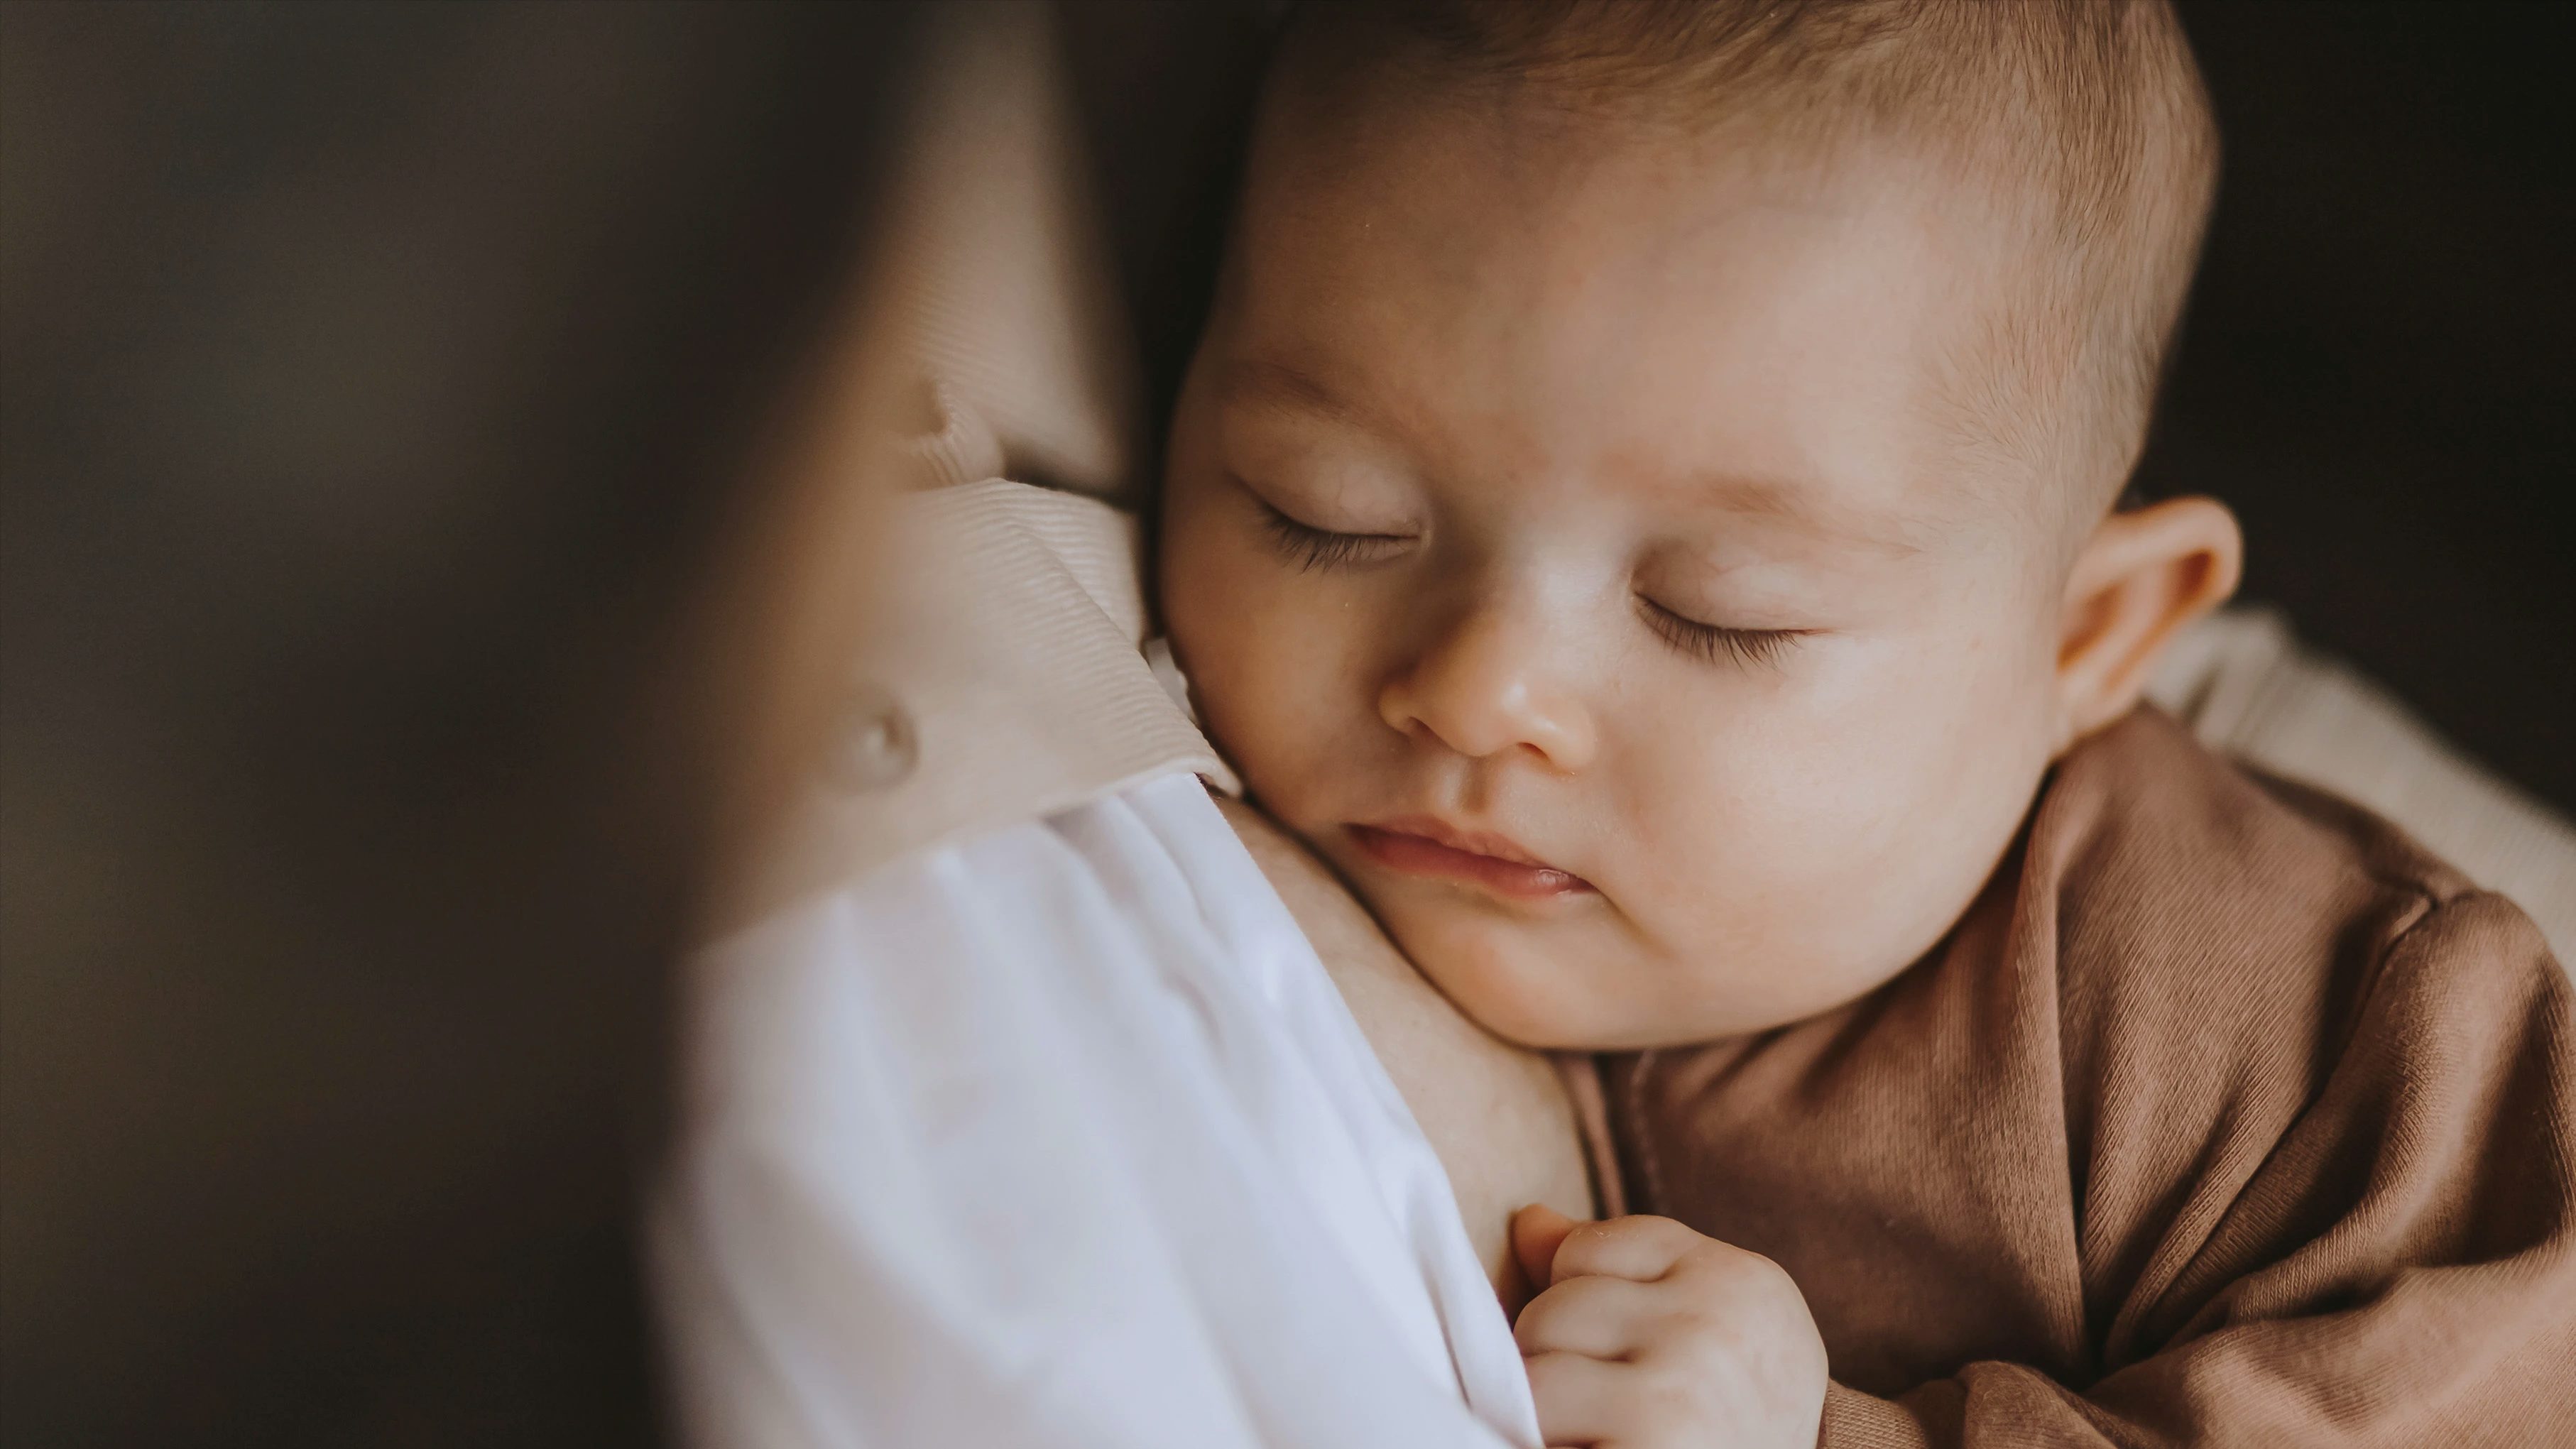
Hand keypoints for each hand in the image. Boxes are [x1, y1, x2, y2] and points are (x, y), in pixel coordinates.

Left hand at [1510, 1204, 1827, 1448]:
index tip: (1619, 1363)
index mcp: (1742, 1282)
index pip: (1593, 1247)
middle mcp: (1717, 1324)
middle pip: (1555, 1305)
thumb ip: (1622, 1277)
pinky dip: (1543, 1442)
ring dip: (1545, 1418)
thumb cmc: (1735, 1432)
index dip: (1580, 1306)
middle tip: (1608, 1418)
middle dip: (1557, 1363)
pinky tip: (1594, 1447)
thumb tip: (1528, 1221)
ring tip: (1600, 1439)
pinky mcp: (1650, 1442)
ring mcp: (1682, 1387)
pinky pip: (1532, 1422)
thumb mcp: (1703, 1338)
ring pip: (1534, 1368)